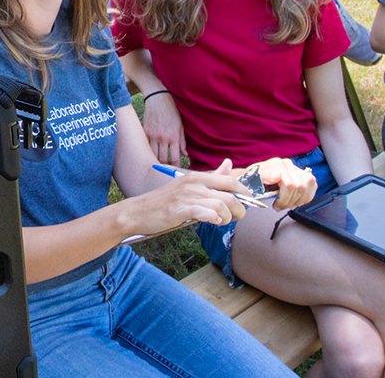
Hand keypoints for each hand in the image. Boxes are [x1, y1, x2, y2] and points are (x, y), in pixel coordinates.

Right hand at [127, 165, 245, 233]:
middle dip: (240, 209)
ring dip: (227, 218)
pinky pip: (205, 213)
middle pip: (230, 194)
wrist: (138, 212)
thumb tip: (228, 162)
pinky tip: (213, 222)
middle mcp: (193, 183)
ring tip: (221, 221)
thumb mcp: (188, 186)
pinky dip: (214, 219)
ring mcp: (186, 196)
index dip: (244, 193)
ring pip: (221, 206)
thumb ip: (211, 177)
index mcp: (197, 176)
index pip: (230, 180)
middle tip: (237, 217)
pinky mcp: (179, 210)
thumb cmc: (165, 202)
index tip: (247, 204)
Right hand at [141, 92, 185, 165]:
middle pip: (163, 159)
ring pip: (153, 155)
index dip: (176, 167)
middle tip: (166, 171)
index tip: (176, 171)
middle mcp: (163, 137)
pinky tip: (149, 155)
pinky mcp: (145, 132)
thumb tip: (186, 154)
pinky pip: (146, 146)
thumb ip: (182, 141)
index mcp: (174, 136)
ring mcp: (153, 135)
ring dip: (156, 161)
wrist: (158, 97)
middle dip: (165, 167)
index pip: (175, 157)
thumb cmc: (172, 110)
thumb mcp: (181, 125)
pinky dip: (148, 152)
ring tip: (158, 165)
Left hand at [254, 158, 317, 210]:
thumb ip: (265, 176)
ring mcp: (296, 169)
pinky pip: (313, 186)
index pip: (290, 185)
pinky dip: (306, 197)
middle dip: (290, 202)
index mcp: (277, 164)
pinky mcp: (303, 175)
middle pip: (300, 187)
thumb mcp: (254, 178)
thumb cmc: (253, 179)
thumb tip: (277, 175)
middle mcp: (288, 164)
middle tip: (280, 207)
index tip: (275, 205)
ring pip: (309, 186)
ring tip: (288, 204)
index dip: (284, 199)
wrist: (254, 177)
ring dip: (299, 200)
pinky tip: (296, 200)